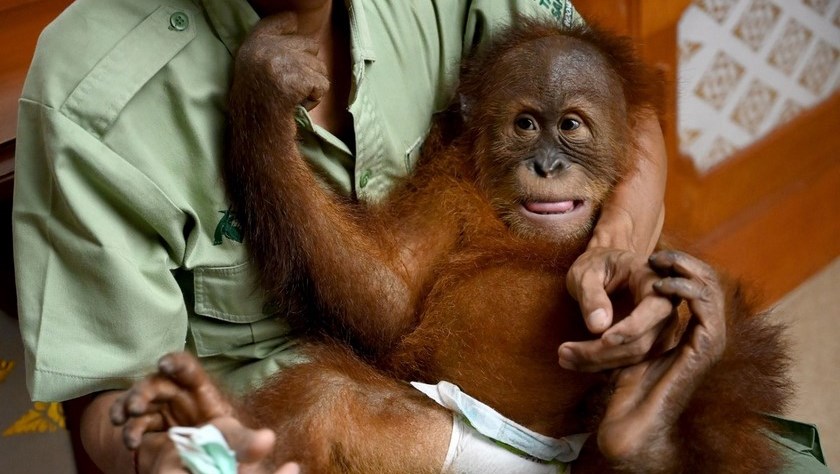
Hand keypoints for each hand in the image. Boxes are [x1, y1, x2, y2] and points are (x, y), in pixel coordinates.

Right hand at [110, 353, 280, 472]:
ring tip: (123, 420)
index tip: (164, 364)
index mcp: (201, 391)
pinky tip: (129, 442)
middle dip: (144, 391)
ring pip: (140, 399)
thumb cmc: (223, 443)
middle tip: (136, 406)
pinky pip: (134, 422)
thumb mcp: (235, 439)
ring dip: (129, 406)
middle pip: (158, 383)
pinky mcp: (149, 425)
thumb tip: (267, 440)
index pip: (188, 369)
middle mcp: (179, 395)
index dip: (177, 363)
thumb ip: (246, 440)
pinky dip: (127, 428)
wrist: (204, 459)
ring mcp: (162, 409)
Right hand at [233, 12, 328, 111]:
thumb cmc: (258, 102)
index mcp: (254, 43)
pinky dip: (315, 99)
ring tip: (291, 98)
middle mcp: (267, 47)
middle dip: (309, 68)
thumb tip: (297, 24)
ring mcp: (283, 62)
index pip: (283, 20)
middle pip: (312, 46)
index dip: (295, 35)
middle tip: (290, 86)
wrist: (256, 129)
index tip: (295, 55)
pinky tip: (297, 105)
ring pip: (320, 68)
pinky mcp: (298, 79)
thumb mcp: (254, 66)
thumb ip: (272, 43)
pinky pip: (323, 85)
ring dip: (312, 86)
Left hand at [560, 247, 677, 371]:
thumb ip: (592, 295)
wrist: (605, 267)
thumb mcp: (587, 272)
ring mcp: (659, 328)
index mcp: (654, 281)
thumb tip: (598, 327)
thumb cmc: (596, 264)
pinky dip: (602, 365)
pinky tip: (576, 362)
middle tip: (564, 352)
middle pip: (641, 341)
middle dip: (603, 352)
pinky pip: (628, 361)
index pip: (655, 310)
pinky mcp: (647, 343)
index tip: (602, 339)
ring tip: (564, 357)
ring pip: (634, 356)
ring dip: (598, 363)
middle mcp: (664, 308)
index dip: (630, 329)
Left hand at [595, 250, 725, 470]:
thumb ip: (624, 326)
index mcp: (691, 330)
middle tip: (659, 254)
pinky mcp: (706, 349)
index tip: (653, 256)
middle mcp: (704, 334)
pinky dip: (688, 291)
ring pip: (712, 292)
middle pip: (710, 284)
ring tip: (661, 262)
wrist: (633, 418)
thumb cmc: (625, 385)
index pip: (699, 289)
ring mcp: (709, 341)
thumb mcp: (625, 343)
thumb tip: (609, 307)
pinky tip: (662, 285)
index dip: (680, 268)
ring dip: (688, 271)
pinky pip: (708, 309)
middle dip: (686, 264)